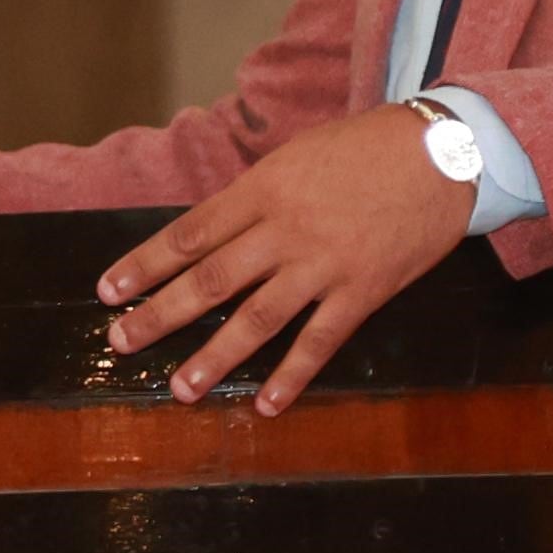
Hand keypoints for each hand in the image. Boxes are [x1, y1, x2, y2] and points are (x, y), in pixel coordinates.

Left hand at [97, 104, 474, 413]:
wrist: (442, 151)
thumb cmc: (364, 148)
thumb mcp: (296, 156)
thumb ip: (255, 197)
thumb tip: (211, 234)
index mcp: (263, 188)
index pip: (189, 233)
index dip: (145, 264)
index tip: (109, 290)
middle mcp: (285, 229)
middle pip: (211, 279)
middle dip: (160, 314)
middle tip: (122, 342)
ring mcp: (324, 263)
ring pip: (258, 318)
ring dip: (215, 356)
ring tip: (180, 388)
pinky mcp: (364, 290)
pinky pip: (320, 341)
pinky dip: (292, 376)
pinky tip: (267, 404)